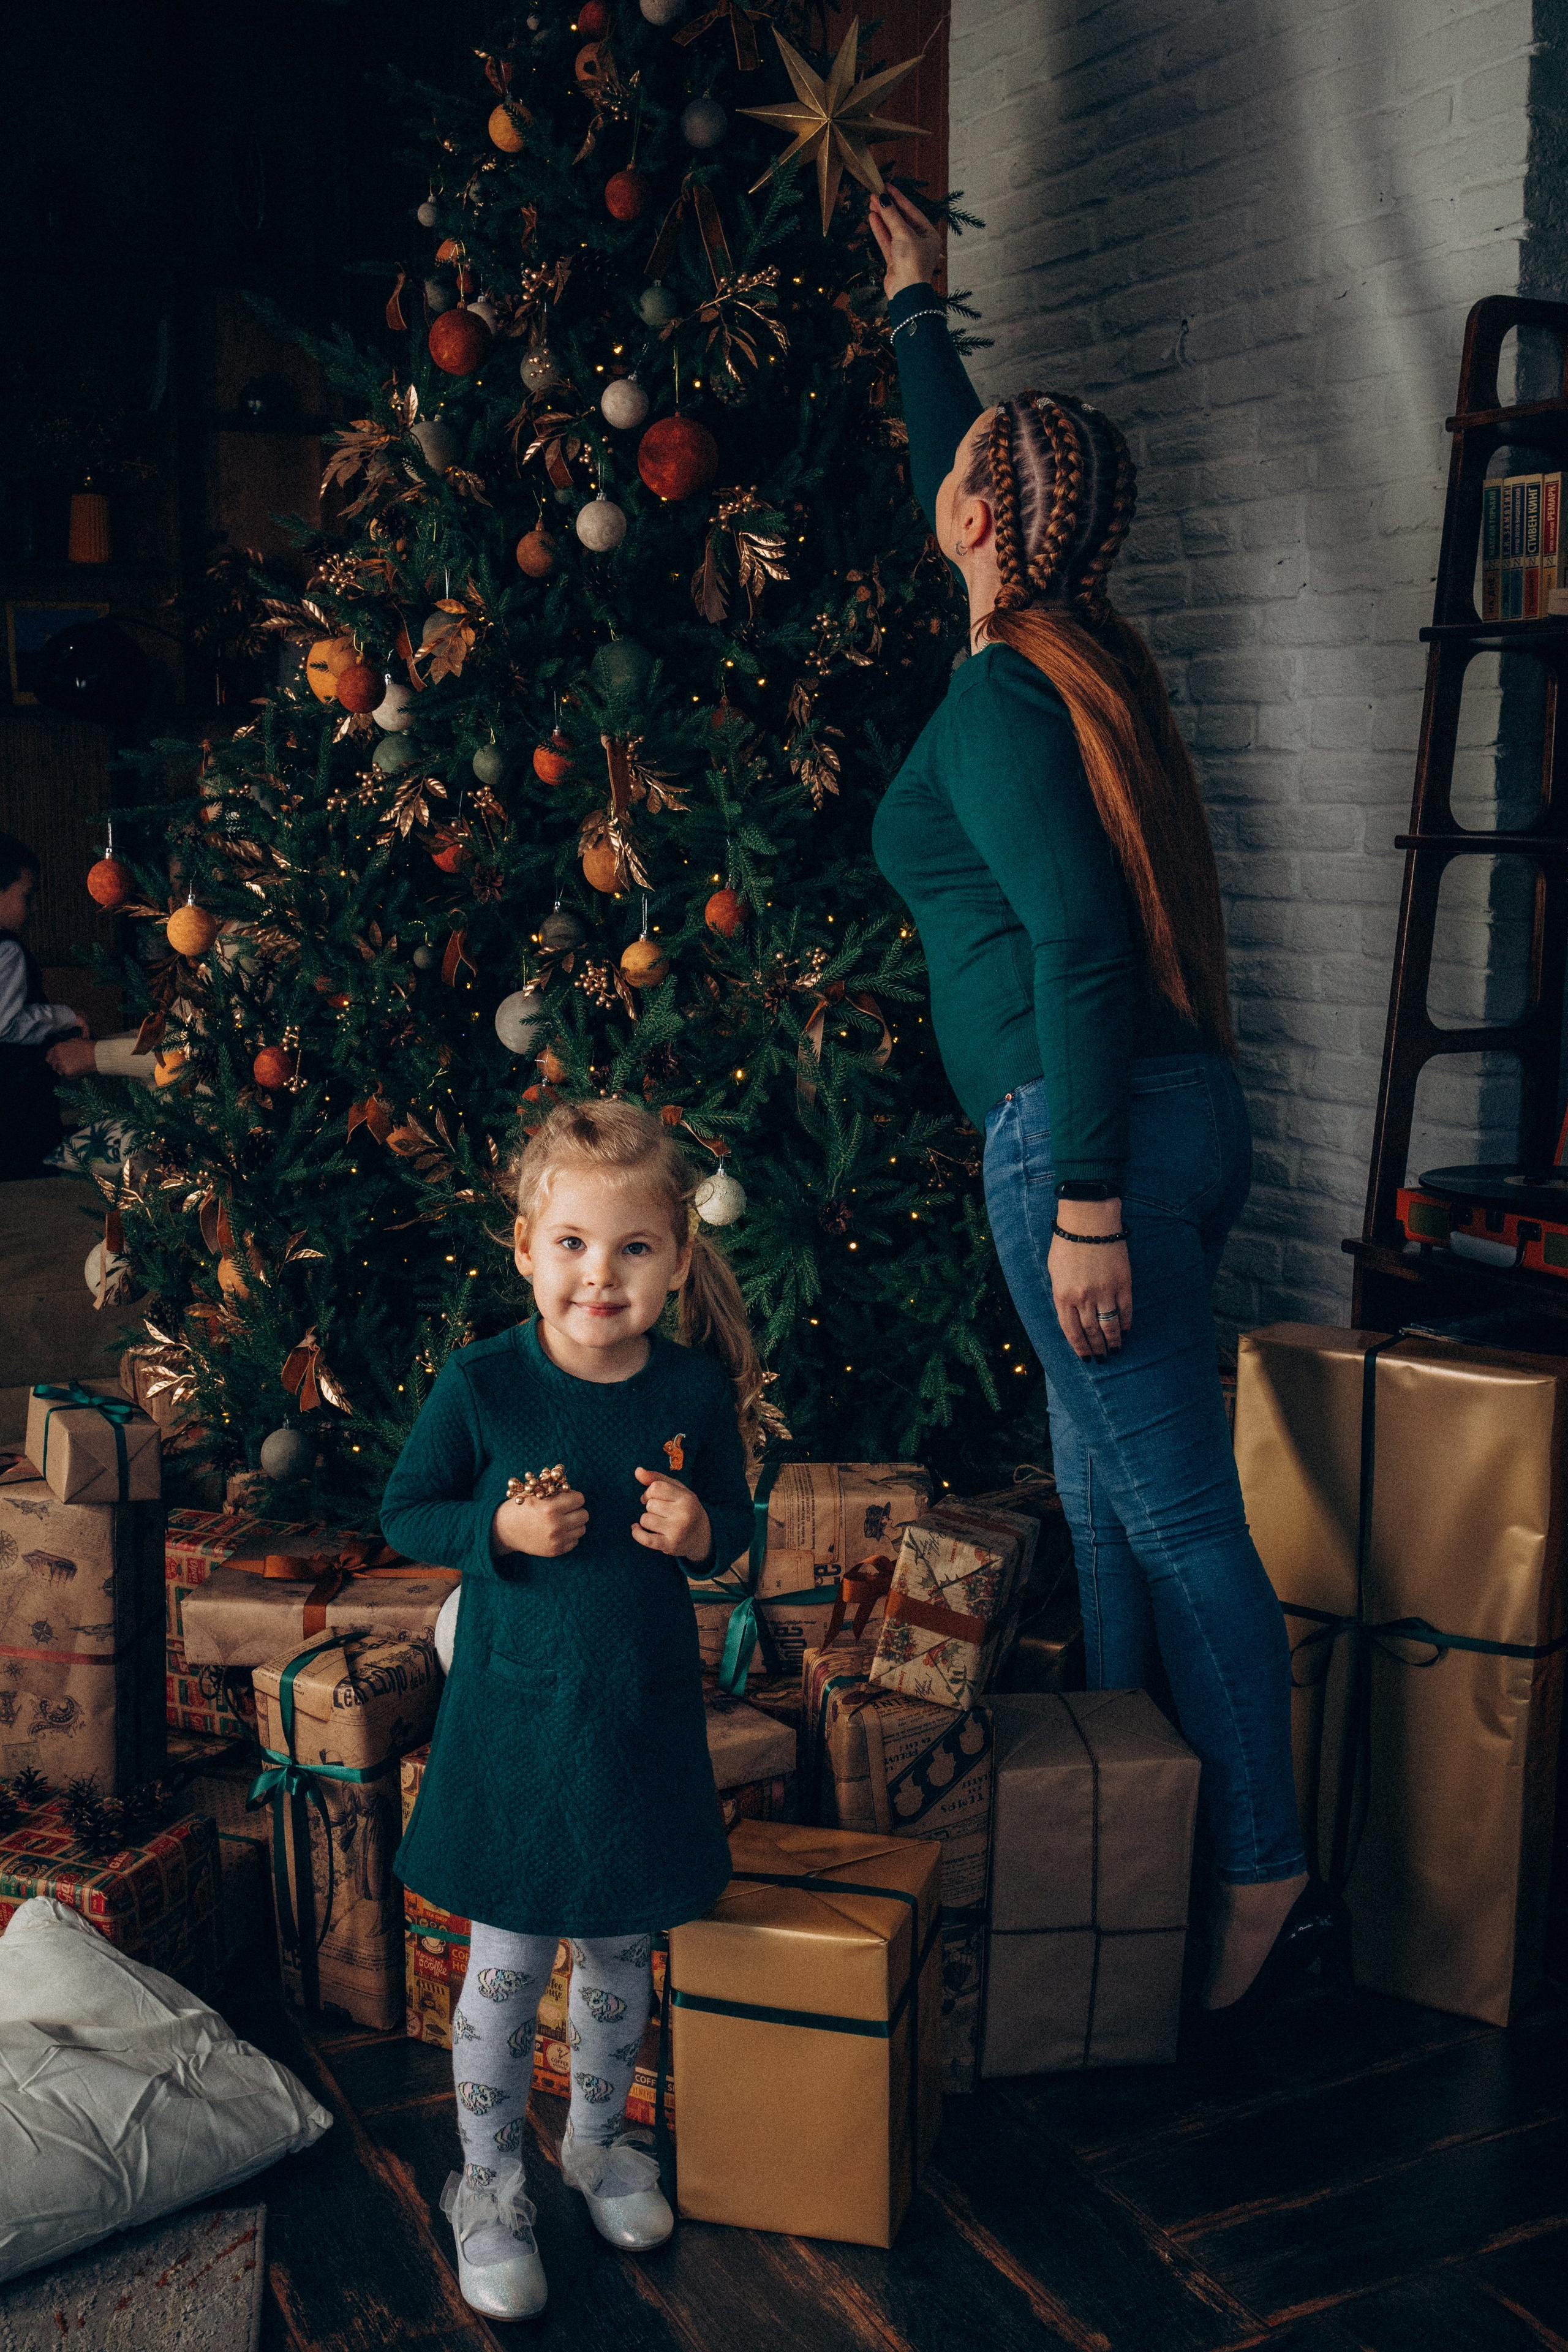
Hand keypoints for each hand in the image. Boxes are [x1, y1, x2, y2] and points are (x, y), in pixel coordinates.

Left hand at [46, 1037, 97, 1077]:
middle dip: (58, 1066)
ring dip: (65, 1071)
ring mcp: (62, 1065)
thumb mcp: (74, 1041)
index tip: (55, 1062)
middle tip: (67, 1065)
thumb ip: (64, 1046)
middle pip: (53, 1065)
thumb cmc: (87, 1046)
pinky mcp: (67, 1072)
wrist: (95, 1054)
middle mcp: (57, 1056)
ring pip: (59, 1071)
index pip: (48, 1056)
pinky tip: (78, 1070)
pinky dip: (71, 1075)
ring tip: (75, 1067)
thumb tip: (61, 1050)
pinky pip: (67, 1076)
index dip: (52, 1059)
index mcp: (57, 1047)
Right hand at [491, 1486, 587, 1557]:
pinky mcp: (555, 1551)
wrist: (504, 1530)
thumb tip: (574, 1489)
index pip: (580, 1499)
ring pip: (582, 1529)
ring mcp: (556, 1540)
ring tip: (562, 1520)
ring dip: (574, 1523)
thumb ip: (556, 1491)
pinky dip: (569, 1536)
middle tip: (566, 1510)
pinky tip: (557, 1531)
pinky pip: (575, 1541)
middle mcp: (556, 1525)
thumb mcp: (535, 1493)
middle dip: (576, 1510)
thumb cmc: (520, 1508)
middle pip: (584, 1515)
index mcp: (551, 1507)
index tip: (567, 1498)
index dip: (573, 1497)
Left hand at [632, 1466, 711, 1560]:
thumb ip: (656, 1479)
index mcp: (686, 1498)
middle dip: (651, 1507)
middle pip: (650, 1504)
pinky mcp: (670, 1545)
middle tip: (661, 1512)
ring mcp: (677, 1531)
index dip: (649, 1492)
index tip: (653, 1497)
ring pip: (645, 1520)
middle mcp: (683, 1514)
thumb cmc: (685, 1508)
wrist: (701, 1537)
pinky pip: (645, 1539)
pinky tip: (636, 1529)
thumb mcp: (677, 1489)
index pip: (655, 1488)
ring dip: (647, 1520)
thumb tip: (637, 1471)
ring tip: (659, 1522)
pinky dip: (637, 1533)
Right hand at [867, 187, 941, 299]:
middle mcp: (920, 242)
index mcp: (929, 235)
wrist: (906, 292)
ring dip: (882, 216)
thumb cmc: (912, 262)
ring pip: (892, 229)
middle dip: (889, 207)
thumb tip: (883, 200)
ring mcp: (907, 251)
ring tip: (871, 202)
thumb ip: (892, 216)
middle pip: (902, 220)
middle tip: (876, 193)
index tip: (887, 186)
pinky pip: (887, 241)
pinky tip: (872, 217)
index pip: (912, 211)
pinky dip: (880, 229)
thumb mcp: (904, 234)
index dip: (899, 198)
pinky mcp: (895, 260)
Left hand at [1047, 1199, 1132, 1360]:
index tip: (1085, 1358)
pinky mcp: (1122, 1283)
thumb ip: (1062, 1294)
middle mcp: (1083, 1297)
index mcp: (1063, 1295)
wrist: (1088, 1220)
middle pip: (1090, 1331)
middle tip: (1101, 1359)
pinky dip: (1126, 1324)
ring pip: (1109, 1325)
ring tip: (1114, 1352)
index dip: (1079, 1347)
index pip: (1071, 1330)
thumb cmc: (1067, 1242)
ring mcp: (1104, 1291)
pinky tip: (1126, 1332)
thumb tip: (1069, 1314)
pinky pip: (1125, 1310)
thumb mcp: (1054, 1271)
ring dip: (1112, 1341)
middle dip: (1096, 1348)